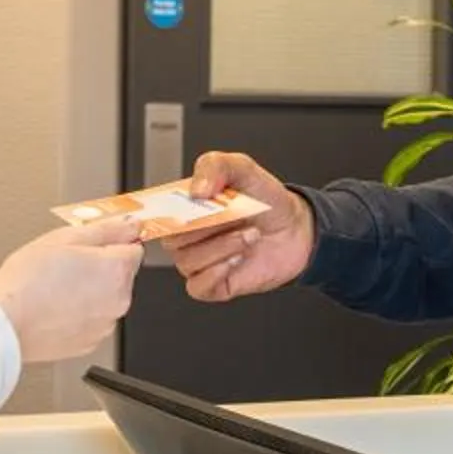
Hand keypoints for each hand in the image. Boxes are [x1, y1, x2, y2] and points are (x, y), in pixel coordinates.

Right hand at [0, 217, 143, 362]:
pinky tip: (55, 307)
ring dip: (90, 292)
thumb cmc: (27, 281)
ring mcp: (104, 325)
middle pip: (121, 275)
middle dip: (100, 268)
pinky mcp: (89, 342)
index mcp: (116, 271)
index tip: (96, 244)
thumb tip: (129, 225)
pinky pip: (92, 321)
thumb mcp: (65, 238)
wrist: (6, 322)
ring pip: (106, 300)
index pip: (134, 248)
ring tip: (57, 288)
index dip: (113, 242)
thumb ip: (106, 230)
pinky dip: (79, 314)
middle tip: (67, 265)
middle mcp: (118, 301)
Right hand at [160, 151, 313, 303]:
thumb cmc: (266, 200)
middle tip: (234, 217)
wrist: (296, 229)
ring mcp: (199, 261)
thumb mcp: (244, 169)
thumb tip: (196, 190)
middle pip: (172, 239)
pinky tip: (237, 258)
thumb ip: (217, 167)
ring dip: (221, 247)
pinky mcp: (213, 285)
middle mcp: (188, 235)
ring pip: (187, 262)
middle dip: (205, 228)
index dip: (159, 213)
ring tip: (248, 235)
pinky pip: (198, 286)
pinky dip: (217, 273)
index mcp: (186, 206)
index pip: (155, 213)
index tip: (181, 208)